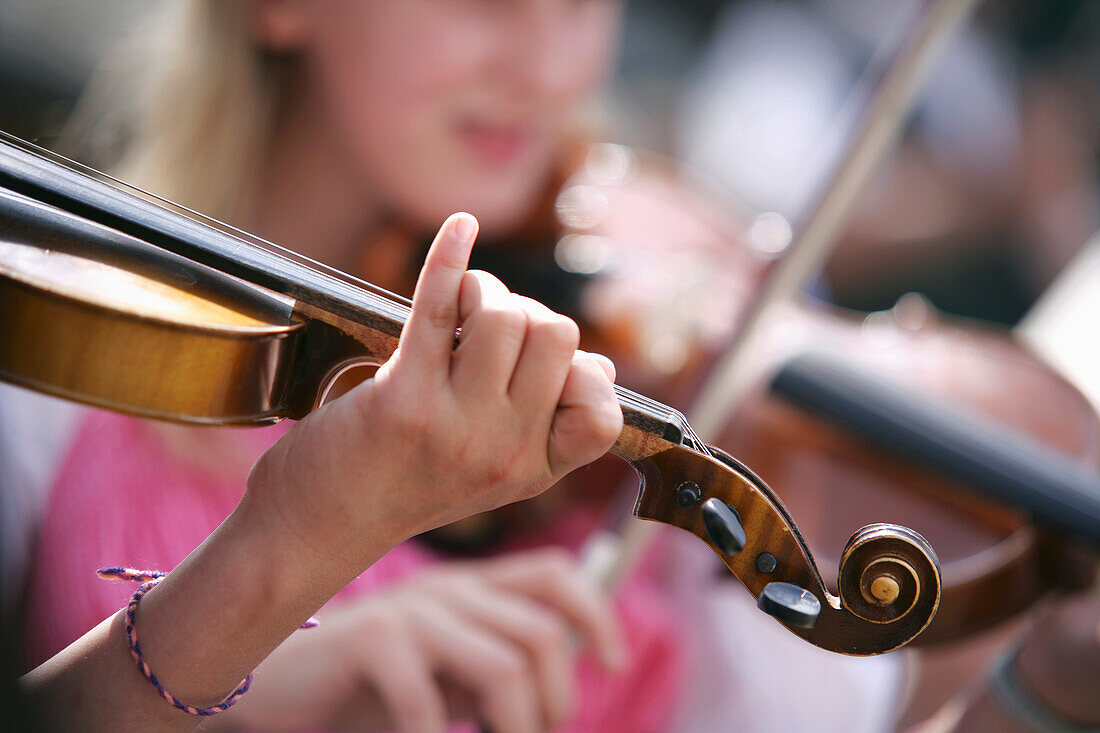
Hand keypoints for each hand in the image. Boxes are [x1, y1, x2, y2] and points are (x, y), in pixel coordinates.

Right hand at [216, 549, 627, 732]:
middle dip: (557, 701)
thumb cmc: (369, 688)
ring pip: (504, 668)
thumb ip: (493, 671)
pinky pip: (429, 697)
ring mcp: (410, 610)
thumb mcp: (445, 676)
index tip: (613, 663)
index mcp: (471, 589)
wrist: (275, 683)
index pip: (554, 574)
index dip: (597, 613)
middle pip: (541, 632)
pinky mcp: (372, 639)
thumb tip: (556, 698)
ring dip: (516, 729)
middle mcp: (447, 589)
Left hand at [243, 212, 622, 583]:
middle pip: (556, 335)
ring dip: (482, 292)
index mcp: (533, 470)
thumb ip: (545, 424)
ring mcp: (457, 425)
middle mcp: (504, 451)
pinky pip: (441, 307)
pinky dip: (451, 258)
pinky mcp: (404, 396)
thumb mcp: (492, 472)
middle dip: (524, 311)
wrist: (318, 527)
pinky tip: (459, 228)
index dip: (581, 372)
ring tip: (454, 313)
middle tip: (481, 328)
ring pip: (508, 316)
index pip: (604, 411)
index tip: (539, 368)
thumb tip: (601, 368)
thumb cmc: (403, 484)